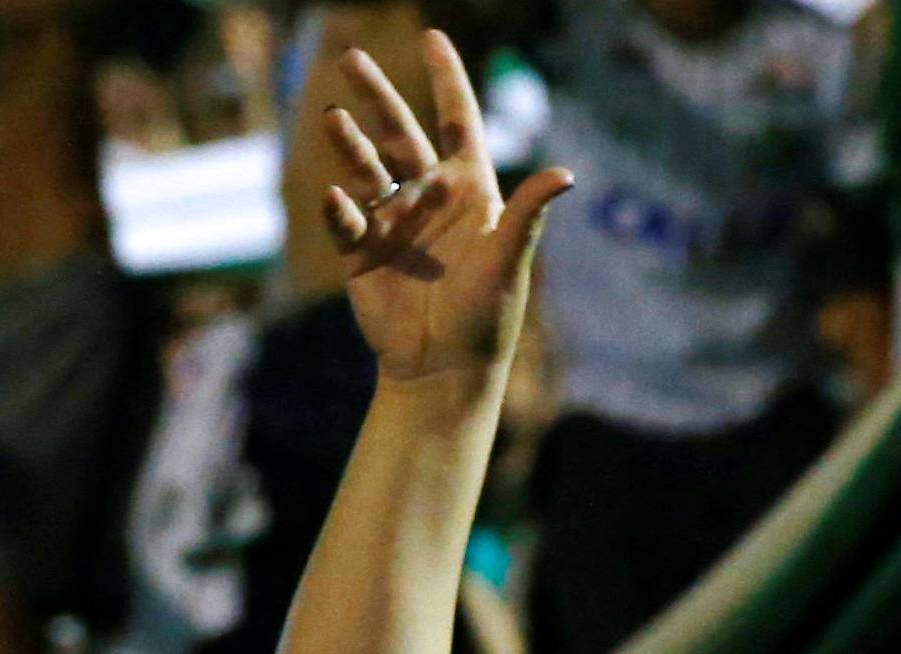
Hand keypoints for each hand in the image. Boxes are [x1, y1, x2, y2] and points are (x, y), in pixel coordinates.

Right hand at [321, 30, 573, 380]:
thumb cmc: (486, 317)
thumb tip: (567, 173)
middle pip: (398, 133)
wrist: (444, 369)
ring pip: (365, 168)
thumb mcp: (508, 262)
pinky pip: (345, 218)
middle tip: (351, 57)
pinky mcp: (361, 251)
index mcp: (468, 190)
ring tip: (333, 120)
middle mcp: (427, 197)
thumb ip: (528, 214)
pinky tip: (338, 199)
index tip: (432, 37)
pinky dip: (339, 207)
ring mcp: (392, 221)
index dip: (446, 80)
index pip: (456, 122)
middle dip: (377, 95)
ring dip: (349, 144)